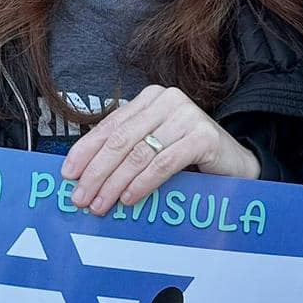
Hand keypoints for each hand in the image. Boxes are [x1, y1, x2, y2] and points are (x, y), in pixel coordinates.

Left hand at [61, 85, 259, 215]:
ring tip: (101, 204)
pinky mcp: (203, 136)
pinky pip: (164, 163)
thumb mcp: (152, 147)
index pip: (110, 125)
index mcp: (150, 98)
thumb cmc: (188, 157)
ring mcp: (187, 115)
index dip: (86, 151)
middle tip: (81, 197)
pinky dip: (143, 183)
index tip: (68, 174)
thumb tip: (82, 174)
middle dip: (97, 172)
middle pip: (121, 140)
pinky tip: (129, 198)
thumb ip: (125, 151)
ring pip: (139, 153)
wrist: (235, 164)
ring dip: (115, 183)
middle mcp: (168, 100)